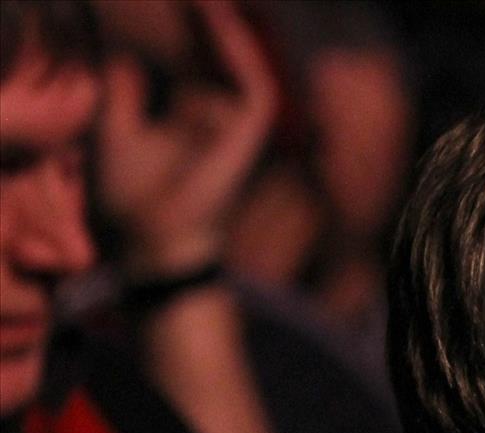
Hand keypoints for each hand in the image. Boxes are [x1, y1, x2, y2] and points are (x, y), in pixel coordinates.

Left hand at [95, 0, 276, 276]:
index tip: (161, 1)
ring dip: (222, 25)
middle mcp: (218, 119)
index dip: (179, 28)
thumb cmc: (133, 197)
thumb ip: (125, 91)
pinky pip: (252, 82)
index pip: (188, 61)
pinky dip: (237, 49)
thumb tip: (124, 54)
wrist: (156, 240)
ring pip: (236, 62)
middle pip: (213, 55)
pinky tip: (216, 15)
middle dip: (200, 20)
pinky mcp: (249, 134)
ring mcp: (236, 126)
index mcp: (189, 119)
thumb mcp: (116, 129)